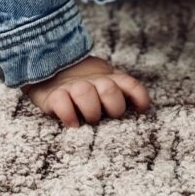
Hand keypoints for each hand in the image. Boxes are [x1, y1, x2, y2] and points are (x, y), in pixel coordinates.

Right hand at [21, 55, 150, 128]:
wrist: (52, 71)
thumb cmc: (87, 86)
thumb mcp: (107, 85)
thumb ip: (122, 93)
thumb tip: (141, 110)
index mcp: (111, 79)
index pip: (131, 85)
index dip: (140, 98)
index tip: (141, 111)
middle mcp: (94, 81)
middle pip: (110, 90)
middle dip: (112, 108)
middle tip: (106, 117)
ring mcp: (74, 87)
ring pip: (85, 94)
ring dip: (90, 111)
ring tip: (87, 120)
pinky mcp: (54, 96)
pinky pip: (62, 104)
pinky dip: (68, 116)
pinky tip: (72, 124)